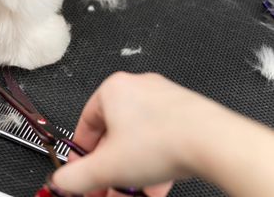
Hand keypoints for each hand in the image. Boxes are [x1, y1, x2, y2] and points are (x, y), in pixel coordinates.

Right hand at [50, 72, 224, 195]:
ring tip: (130, 194)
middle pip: (113, 137)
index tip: (81, 172)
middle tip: (106, 188)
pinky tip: (152, 188)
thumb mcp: (107, 166)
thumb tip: (62, 180)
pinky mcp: (183, 114)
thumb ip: (77, 176)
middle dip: (109, 170)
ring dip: (130, 172)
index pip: (85, 123)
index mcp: (113, 90)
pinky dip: (152, 165)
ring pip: (137, 142)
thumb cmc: (162, 141)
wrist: (213, 142)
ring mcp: (163, 100)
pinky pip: (159, 142)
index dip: (81, 154)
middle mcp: (137, 89)